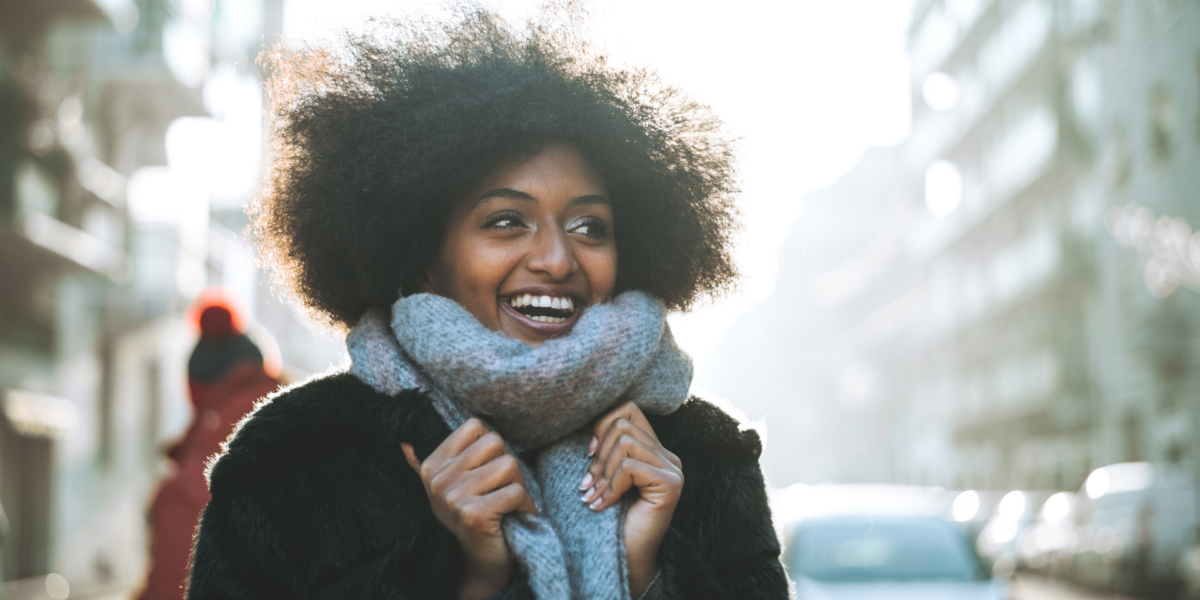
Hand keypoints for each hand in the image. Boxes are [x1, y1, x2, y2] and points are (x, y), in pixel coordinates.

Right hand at [402, 418, 537, 599]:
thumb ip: (439, 460)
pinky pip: (516, 491)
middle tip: (503, 489)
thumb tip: (402, 442)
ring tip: (508, 503)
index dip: (492, 447)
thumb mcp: (451, 485)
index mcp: (432, 465)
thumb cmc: (474, 515)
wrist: (479, 562)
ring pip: (509, 464)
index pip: (476, 426)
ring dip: (519, 485)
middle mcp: (438, 480)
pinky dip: (524, 505)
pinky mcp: (473, 515)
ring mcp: (453, 498)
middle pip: (495, 442)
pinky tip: (513, 517)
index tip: (488, 472)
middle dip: (509, 465)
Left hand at [579, 402, 682, 597]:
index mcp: (654, 449)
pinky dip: (611, 486)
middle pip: (623, 425)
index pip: (628, 409)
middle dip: (597, 455)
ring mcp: (673, 469)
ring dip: (602, 472)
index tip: (588, 455)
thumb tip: (588, 423)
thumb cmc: (611, 516)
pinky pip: (630, 466)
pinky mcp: (671, 484)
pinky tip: (603, 505)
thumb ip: (606, 447)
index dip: (602, 425)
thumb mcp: (605, 474)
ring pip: (624, 442)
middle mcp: (668, 455)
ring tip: (593, 495)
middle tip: (587, 485)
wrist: (626, 555)